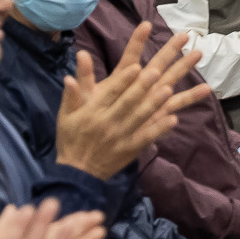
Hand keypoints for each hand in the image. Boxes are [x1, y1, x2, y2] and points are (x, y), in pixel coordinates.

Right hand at [54, 22, 209, 178]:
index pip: (110, 93)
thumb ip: (70, 95)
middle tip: (157, 71)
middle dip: (143, 86)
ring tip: (168, 90)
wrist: (78, 172)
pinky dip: (160, 128)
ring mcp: (121, 136)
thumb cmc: (71, 139)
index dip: (124, 80)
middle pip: (128, 102)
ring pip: (140, 118)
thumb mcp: (65, 116)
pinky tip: (174, 119)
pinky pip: (147, 137)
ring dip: (154, 103)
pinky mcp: (130, 149)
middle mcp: (107, 123)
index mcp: (92, 113)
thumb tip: (69, 77)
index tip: (136, 66)